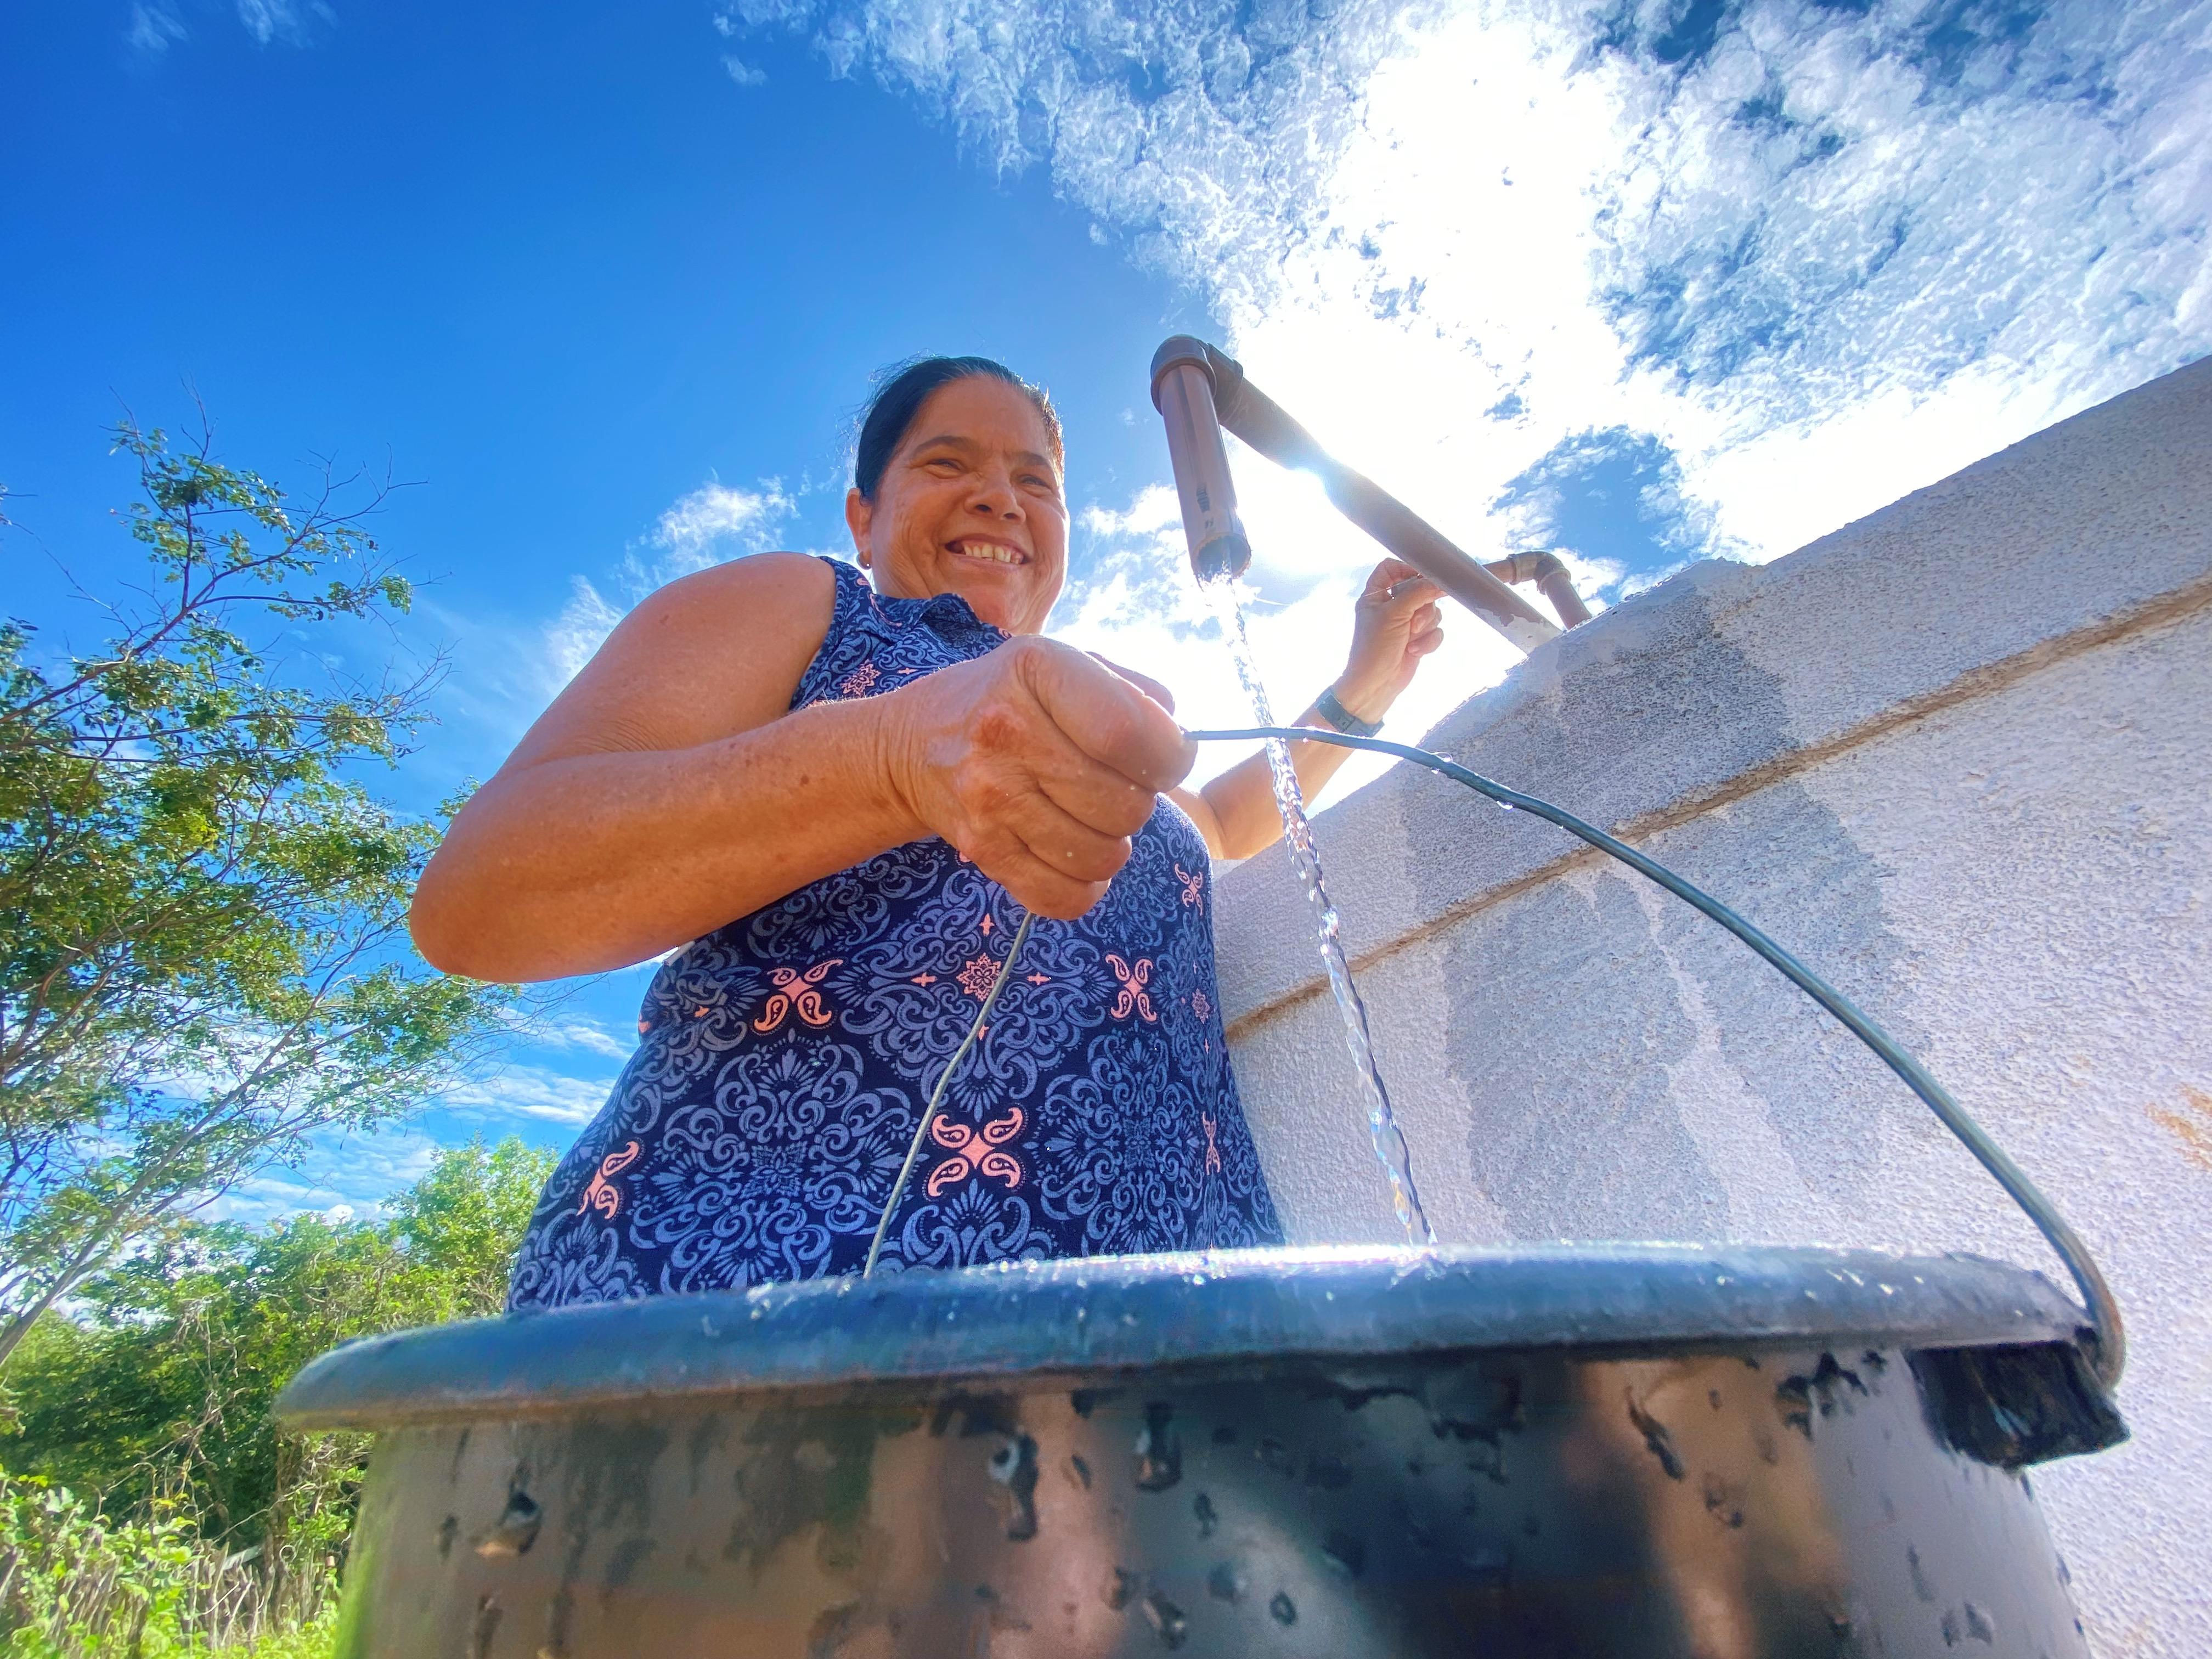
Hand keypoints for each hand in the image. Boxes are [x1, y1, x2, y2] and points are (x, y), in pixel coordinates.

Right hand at [880, 636, 1196, 918]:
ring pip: (1101, 855)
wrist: (911, 745)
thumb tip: (1178, 742)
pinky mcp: (980, 847)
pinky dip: (1083, 888)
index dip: (1169, 759)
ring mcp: (989, 795)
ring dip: (1111, 845)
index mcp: (1037, 669)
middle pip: (1123, 804)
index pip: (1128, 734)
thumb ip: (1132, 692)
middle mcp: (1006, 730)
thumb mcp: (1062, 664)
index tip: (1165, 761)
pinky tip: (1073, 858)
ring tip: (1088, 818)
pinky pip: (1062, 896)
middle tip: (1112, 788)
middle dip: (1137, 803)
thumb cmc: (1009, 701)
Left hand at [1335, 559, 1443, 721]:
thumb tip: (1441, 580)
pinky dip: (1428, 641)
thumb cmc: (1375, 648)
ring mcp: (1406, 622)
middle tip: (1413, 622)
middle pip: (1420, 589)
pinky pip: (1436, 630)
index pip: (1391, 568)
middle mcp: (1391, 605)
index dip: (1406, 569)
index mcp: (1375, 595)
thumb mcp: (1394, 615)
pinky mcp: (1418, 638)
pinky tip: (1414, 651)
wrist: (1376, 686)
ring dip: (1424, 627)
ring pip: (1432, 610)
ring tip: (1410, 640)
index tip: (1421, 578)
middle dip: (1422, 607)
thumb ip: (1419, 593)